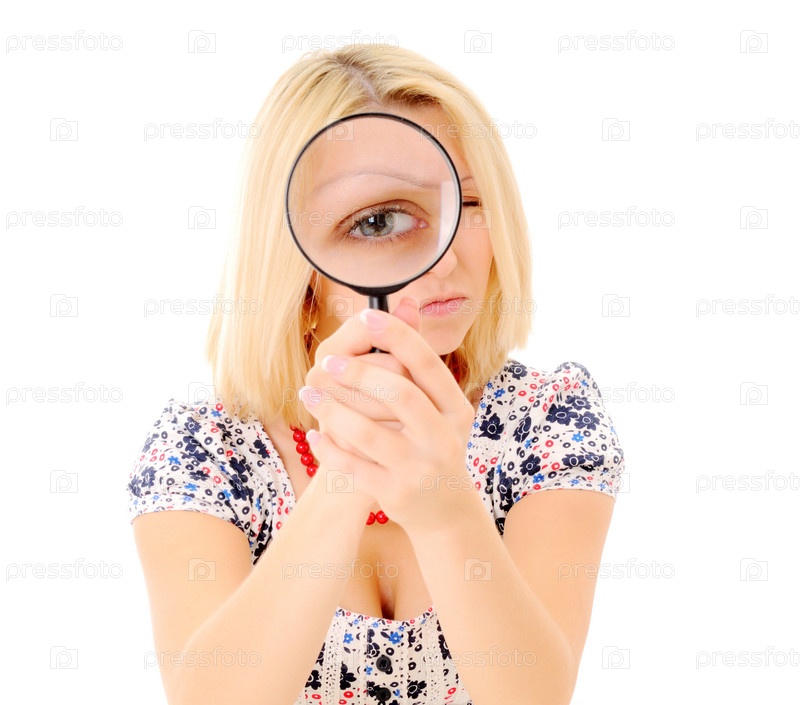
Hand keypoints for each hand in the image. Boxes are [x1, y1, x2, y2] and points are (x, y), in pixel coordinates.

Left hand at [301, 296, 476, 532]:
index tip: (368, 315)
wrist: (444, 510)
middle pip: (400, 395)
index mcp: (455, 410)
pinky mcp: (395, 494)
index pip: (428, 365)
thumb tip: (405, 301)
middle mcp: (443, 439)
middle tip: (327, 361)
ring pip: (369, 434)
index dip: (398, 336)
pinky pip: (353, 467)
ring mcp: (418, 469)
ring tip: (309, 391)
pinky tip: (315, 432)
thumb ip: (416, 359)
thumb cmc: (433, 444)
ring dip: (333, 409)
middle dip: (359, 373)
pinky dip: (329, 449)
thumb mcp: (438, 406)